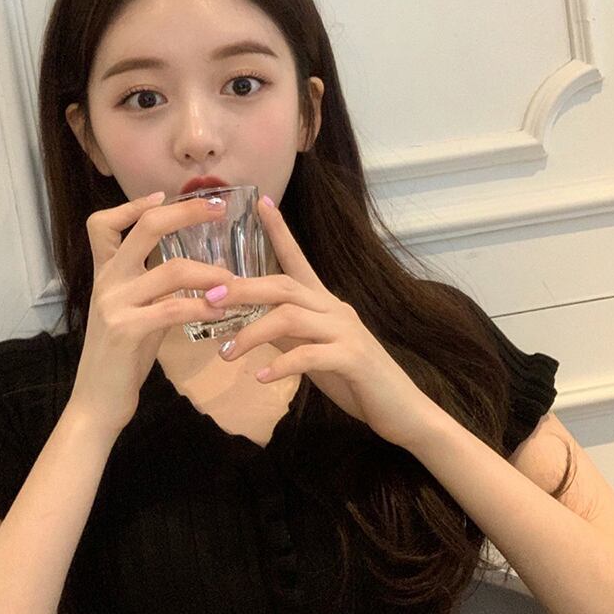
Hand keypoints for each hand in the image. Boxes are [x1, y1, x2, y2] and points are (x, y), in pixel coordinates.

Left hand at [208, 198, 438, 451]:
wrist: (403, 410)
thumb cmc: (357, 380)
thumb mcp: (314, 352)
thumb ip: (287, 335)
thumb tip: (250, 324)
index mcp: (325, 304)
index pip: (299, 259)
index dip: (280, 231)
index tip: (261, 203)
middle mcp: (336, 309)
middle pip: (284, 285)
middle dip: (244, 289)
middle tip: (211, 298)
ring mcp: (347, 332)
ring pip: (291, 317)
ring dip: (252, 333)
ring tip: (226, 354)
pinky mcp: (353, 359)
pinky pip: (310, 355)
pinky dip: (281, 365)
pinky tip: (260, 377)